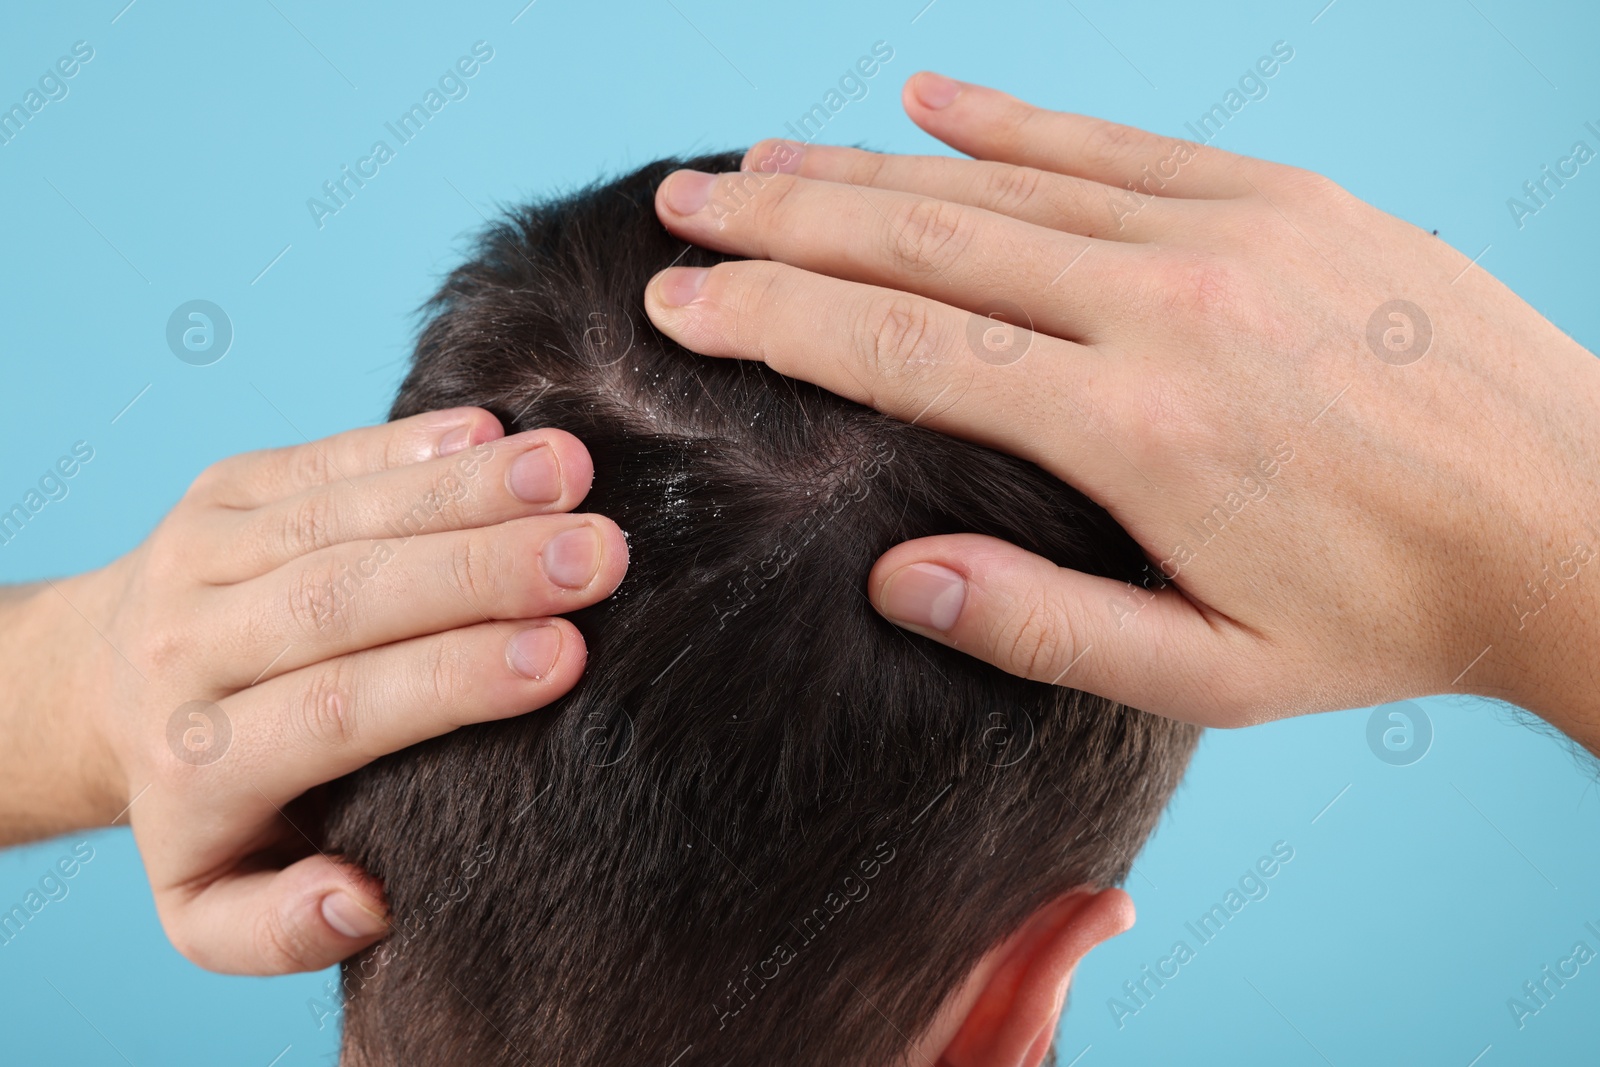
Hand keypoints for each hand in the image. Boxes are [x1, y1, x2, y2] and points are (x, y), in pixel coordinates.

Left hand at [0, 409, 627, 972]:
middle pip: (344, 598)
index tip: (567, 657)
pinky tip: (498, 430)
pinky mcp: (223, 487)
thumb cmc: (204, 802)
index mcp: (197, 761)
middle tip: (599, 556)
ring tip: (572, 473)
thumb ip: (277, 929)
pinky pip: (328, 458)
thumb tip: (366, 901)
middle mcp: (186, 648)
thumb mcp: (208, 906)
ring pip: (344, 514)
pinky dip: (414, 441)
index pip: (338, 709)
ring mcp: (200, 553)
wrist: (99, 687)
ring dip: (468, 489)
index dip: (453, 679)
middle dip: (482, 572)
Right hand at [642, 74, 1599, 745]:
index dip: (774, 318)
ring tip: (762, 159)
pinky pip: (1112, 141)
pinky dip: (1008, 117)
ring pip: (1003, 178)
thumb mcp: (1215, 676)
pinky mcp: (1280, 197)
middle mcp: (1168, 303)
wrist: (1575, 518)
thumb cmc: (1389, 613)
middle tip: (681, 202)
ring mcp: (1228, 231)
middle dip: (782, 221)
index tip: (681, 299)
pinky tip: (927, 96)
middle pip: (928, 241)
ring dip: (866, 166)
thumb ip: (1044, 627)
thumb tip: (897, 581)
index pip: (903, 350)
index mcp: (1137, 427)